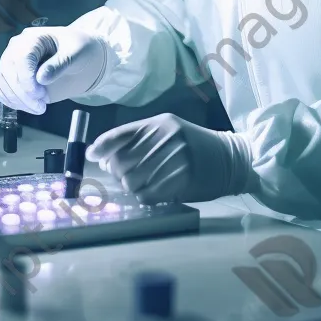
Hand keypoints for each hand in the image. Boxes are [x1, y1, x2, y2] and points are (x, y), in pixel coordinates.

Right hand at [0, 26, 108, 114]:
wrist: (79, 55)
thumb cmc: (79, 49)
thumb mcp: (77, 53)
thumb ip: (59, 64)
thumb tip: (41, 78)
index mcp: (33, 38)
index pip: (22, 58)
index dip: (28, 79)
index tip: (40, 95)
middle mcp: (17, 48)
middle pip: (9, 72)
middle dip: (24, 94)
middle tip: (42, 106)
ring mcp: (11, 62)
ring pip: (3, 83)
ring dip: (18, 100)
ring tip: (39, 108)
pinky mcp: (10, 76)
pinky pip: (2, 90)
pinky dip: (12, 101)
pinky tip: (29, 107)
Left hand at [86, 113, 253, 204]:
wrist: (230, 159)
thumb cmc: (193, 145)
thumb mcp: (168, 132)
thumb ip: (138, 140)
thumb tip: (101, 157)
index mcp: (159, 124)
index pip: (121, 134)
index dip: (102, 146)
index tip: (91, 155)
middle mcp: (166, 138)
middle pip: (122, 162)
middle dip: (118, 172)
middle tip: (126, 175)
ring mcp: (176, 158)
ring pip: (133, 180)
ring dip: (132, 186)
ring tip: (143, 184)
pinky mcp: (184, 179)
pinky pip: (149, 194)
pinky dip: (145, 196)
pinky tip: (154, 192)